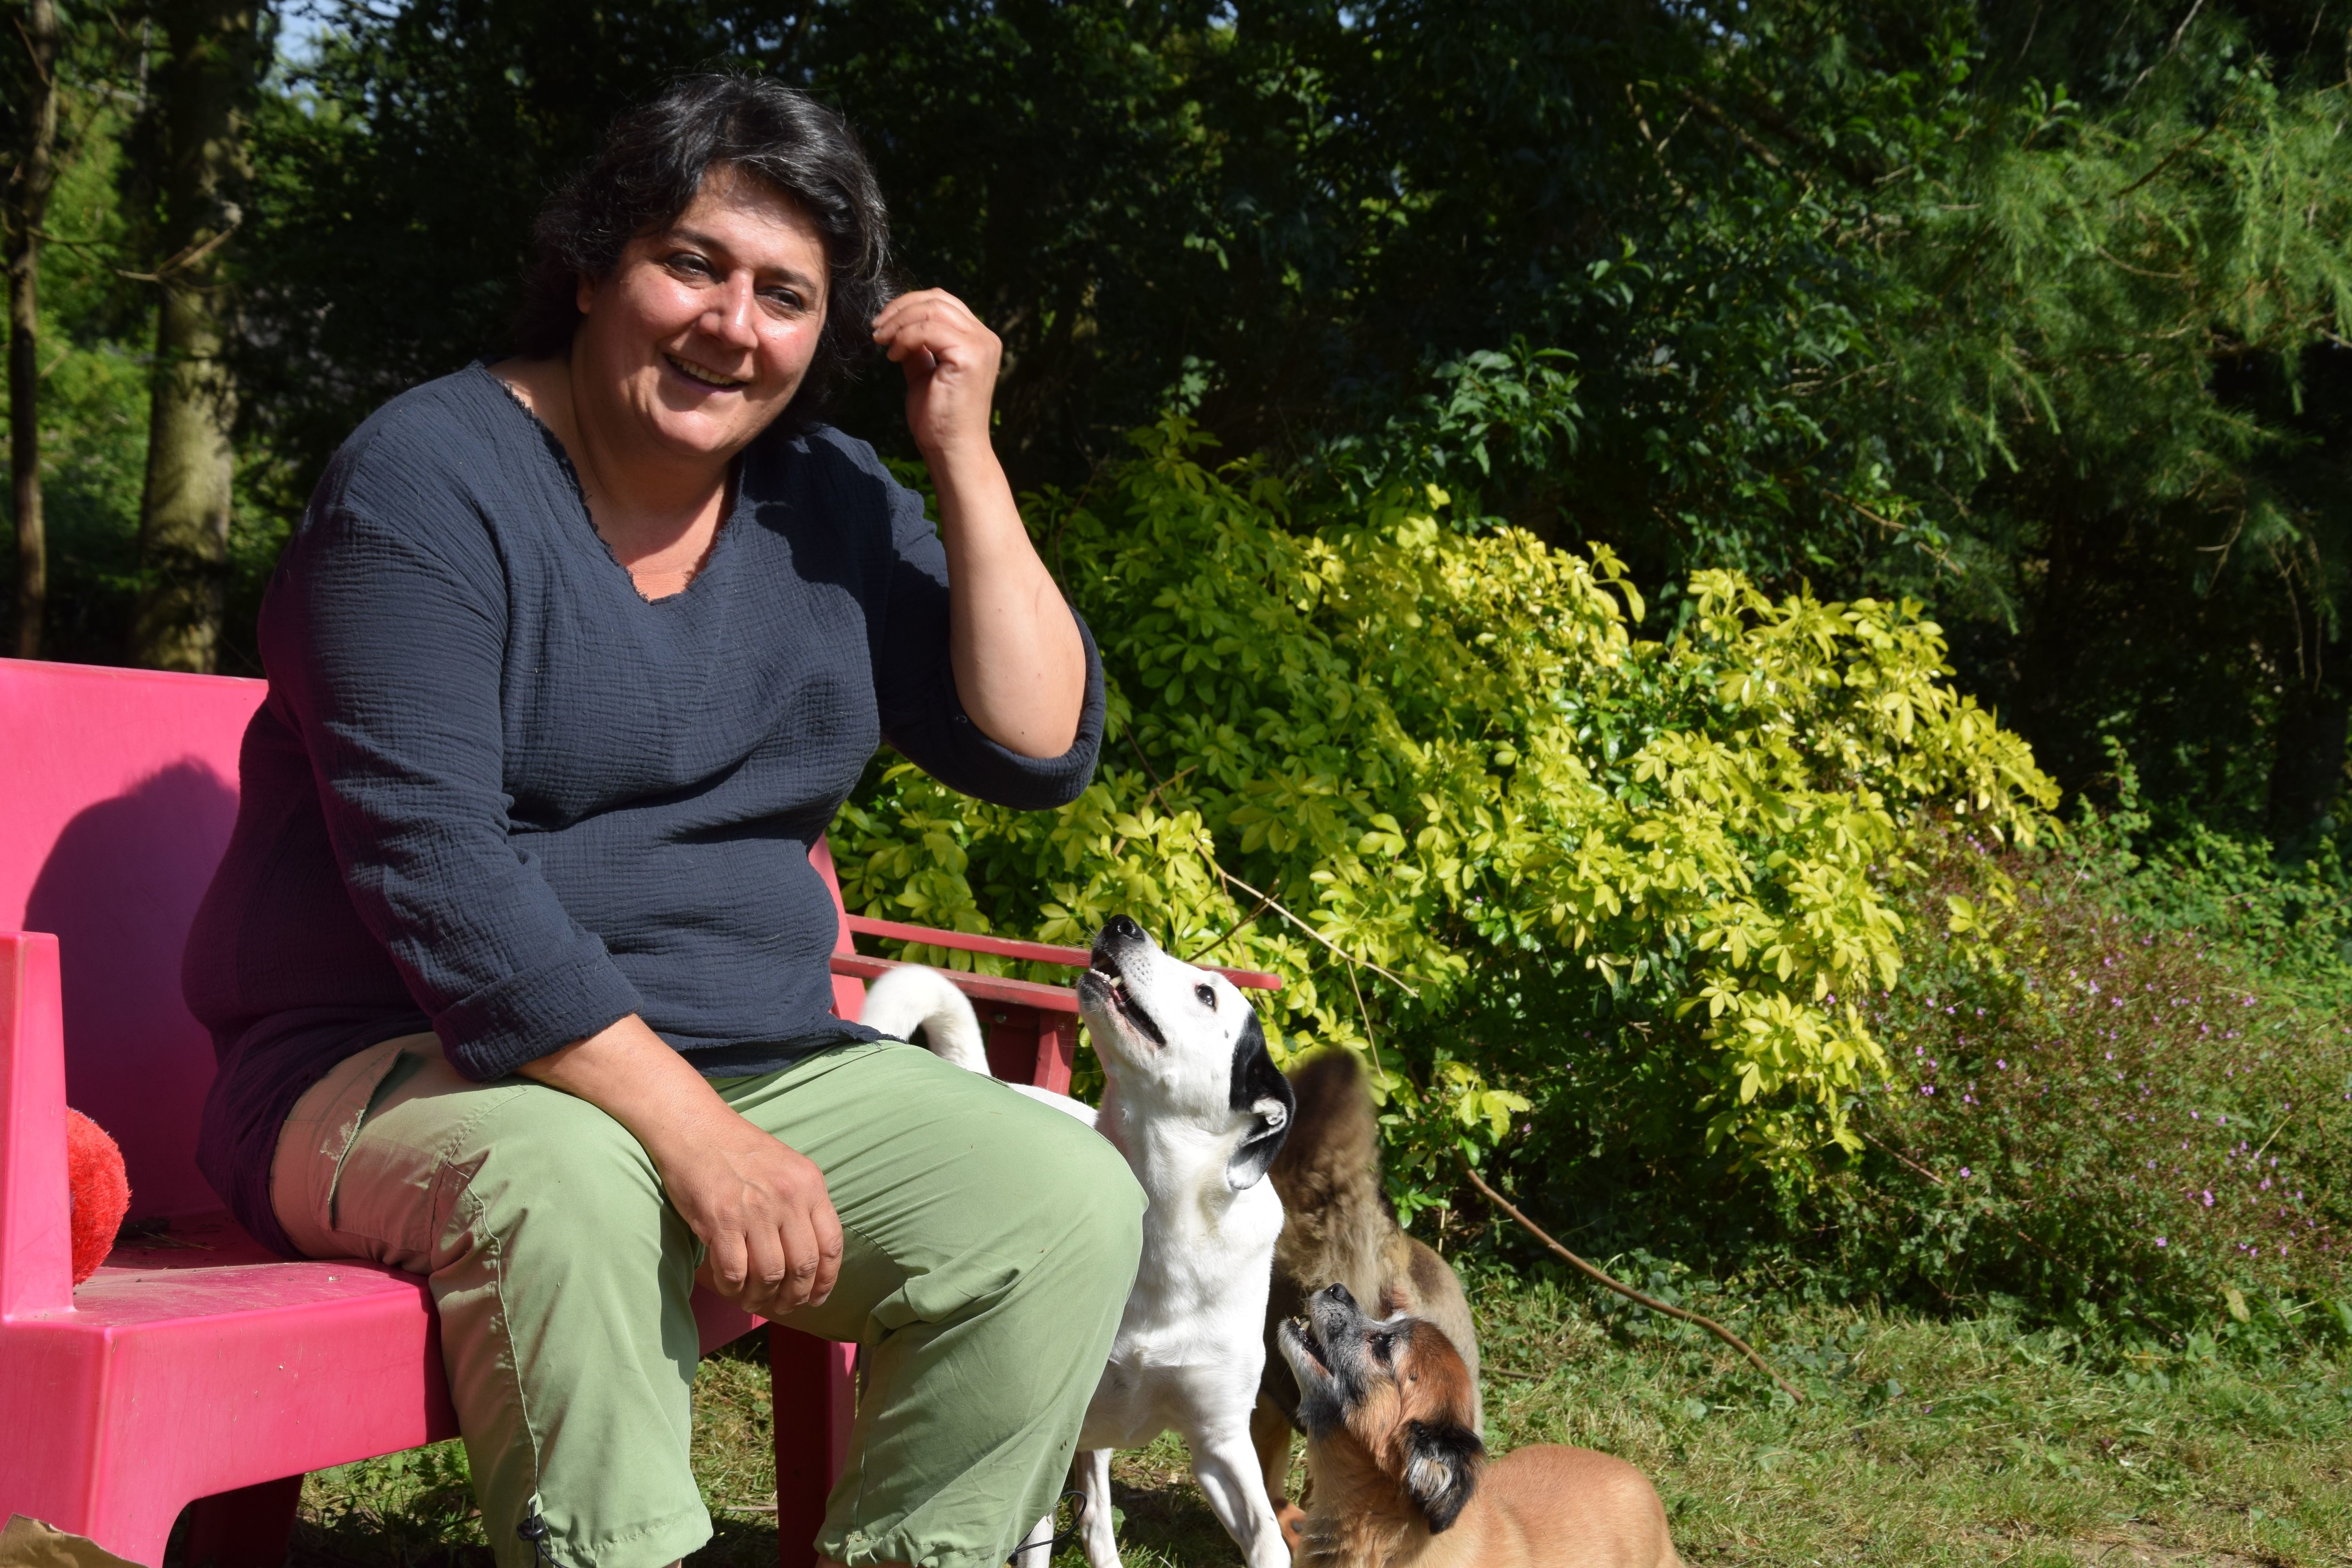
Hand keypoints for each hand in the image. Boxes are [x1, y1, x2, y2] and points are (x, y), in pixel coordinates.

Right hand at [662, 1109, 844, 1317]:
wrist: (694, 1127)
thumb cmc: (739, 1150)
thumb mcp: (787, 1167)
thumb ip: (803, 1204)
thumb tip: (812, 1257)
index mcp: (810, 1183)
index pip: (831, 1244)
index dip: (827, 1280)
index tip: (818, 1298)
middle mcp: (788, 1197)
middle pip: (803, 1267)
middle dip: (795, 1296)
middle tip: (783, 1306)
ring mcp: (755, 1210)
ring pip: (770, 1275)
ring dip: (762, 1297)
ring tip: (753, 1300)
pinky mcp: (720, 1221)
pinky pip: (734, 1273)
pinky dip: (733, 1289)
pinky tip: (730, 1287)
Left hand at [872, 288, 1000, 461]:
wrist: (952, 450)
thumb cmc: (939, 419)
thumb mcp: (924, 373)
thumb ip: (918, 348)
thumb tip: (898, 327)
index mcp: (978, 339)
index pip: (942, 302)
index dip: (908, 305)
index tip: (883, 326)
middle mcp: (985, 338)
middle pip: (937, 299)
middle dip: (900, 309)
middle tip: (877, 329)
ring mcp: (981, 345)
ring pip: (931, 309)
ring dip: (899, 322)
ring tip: (882, 342)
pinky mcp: (970, 356)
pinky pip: (928, 330)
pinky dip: (904, 337)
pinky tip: (893, 356)